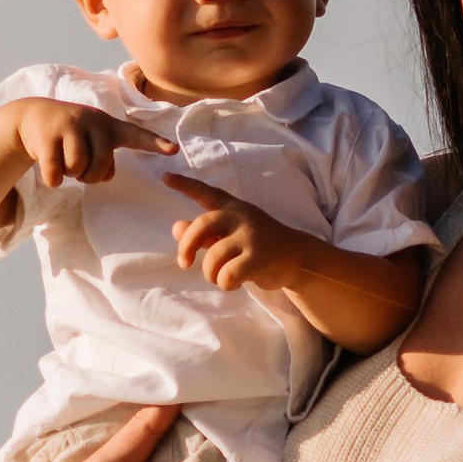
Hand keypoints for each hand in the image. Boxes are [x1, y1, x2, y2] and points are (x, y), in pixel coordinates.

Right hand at [15, 99, 177, 188]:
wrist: (34, 116)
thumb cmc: (72, 135)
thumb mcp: (92, 142)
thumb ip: (106, 159)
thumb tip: (107, 176)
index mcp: (110, 126)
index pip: (136, 136)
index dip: (156, 144)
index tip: (174, 150)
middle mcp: (93, 121)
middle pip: (100, 166)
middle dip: (89, 175)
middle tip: (79, 166)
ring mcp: (70, 125)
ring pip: (78, 169)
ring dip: (70, 174)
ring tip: (64, 159)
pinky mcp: (47, 135)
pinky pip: (56, 175)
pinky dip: (53, 179)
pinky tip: (48, 164)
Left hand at [165, 176, 307, 295]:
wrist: (297, 257)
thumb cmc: (259, 245)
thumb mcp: (232, 234)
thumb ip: (204, 232)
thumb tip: (175, 227)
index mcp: (232, 208)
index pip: (206, 193)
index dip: (185, 185)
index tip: (165, 177)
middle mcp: (240, 217)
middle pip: (201, 227)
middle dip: (186, 247)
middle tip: (184, 263)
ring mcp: (250, 236)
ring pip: (213, 259)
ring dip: (212, 275)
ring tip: (222, 277)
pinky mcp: (257, 257)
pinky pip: (227, 276)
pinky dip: (225, 284)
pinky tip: (234, 283)